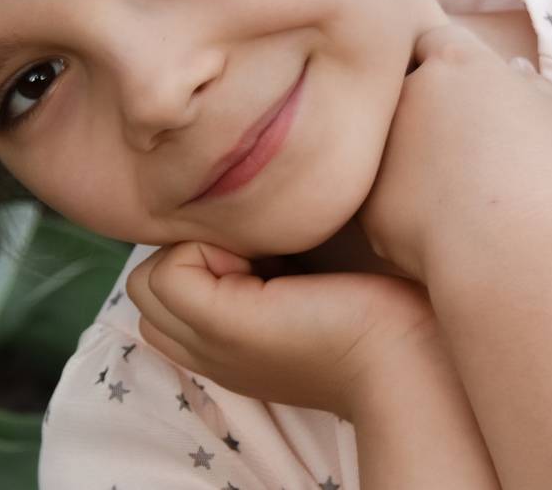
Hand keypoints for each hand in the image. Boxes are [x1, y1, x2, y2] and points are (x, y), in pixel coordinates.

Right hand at [125, 240, 441, 422]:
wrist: (407, 349)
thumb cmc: (373, 306)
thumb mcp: (297, 277)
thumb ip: (259, 256)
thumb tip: (236, 199)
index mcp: (222, 343)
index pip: (161, 291)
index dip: (196, 258)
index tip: (258, 253)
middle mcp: (207, 351)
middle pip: (144, 288)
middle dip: (187, 252)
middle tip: (256, 253)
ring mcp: (208, 343)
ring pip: (144, 279)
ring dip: (193, 250)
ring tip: (259, 257)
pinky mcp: (220, 326)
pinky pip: (161, 272)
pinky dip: (204, 251)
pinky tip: (264, 264)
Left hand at [356, 21, 551, 284]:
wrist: (509, 250)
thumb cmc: (549, 176)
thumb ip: (534, 87)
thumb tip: (514, 74)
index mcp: (453, 61)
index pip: (436, 39)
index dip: (451, 62)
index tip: (469, 91)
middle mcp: (405, 92)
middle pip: (405, 87)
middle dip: (426, 107)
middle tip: (462, 144)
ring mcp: (379, 144)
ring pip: (390, 142)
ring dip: (412, 156)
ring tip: (455, 191)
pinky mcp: (365, 196)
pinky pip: (383, 193)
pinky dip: (405, 204)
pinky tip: (441, 226)